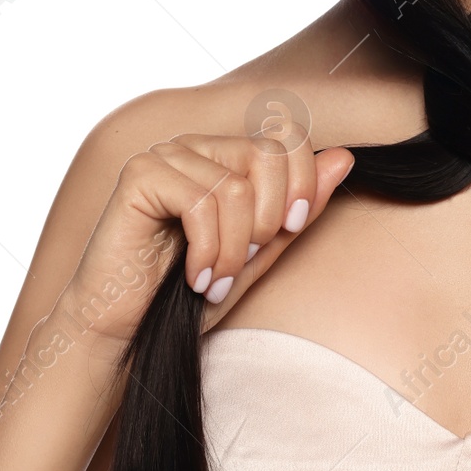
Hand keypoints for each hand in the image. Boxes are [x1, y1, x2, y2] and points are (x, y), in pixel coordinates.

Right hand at [53, 133, 355, 348]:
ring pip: (236, 186)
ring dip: (234, 248)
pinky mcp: (140, 175)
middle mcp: (197, 145)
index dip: (302, 185)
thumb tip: (343, 156)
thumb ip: (299, 208)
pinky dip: (208, 250)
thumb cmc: (190, 294)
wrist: (126, 332)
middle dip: (267, 221)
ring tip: (214, 279)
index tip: (289, 230)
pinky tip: (194, 276)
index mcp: (226, 156)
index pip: (287, 138)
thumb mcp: (260, 253)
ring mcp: (166, 155)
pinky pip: (200, 202)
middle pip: (267, 155)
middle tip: (242, 262)